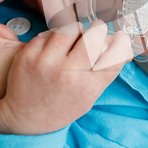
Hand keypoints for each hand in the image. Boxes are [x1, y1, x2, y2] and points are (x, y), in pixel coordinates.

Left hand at [0, 20, 131, 134]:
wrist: (25, 118)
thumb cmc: (63, 106)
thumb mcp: (89, 96)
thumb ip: (104, 71)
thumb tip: (118, 41)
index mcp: (88, 88)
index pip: (115, 57)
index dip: (122, 43)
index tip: (121, 36)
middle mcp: (68, 75)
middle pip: (94, 37)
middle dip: (98, 30)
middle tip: (96, 30)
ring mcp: (45, 63)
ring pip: (70, 28)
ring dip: (76, 30)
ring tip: (75, 37)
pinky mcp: (27, 55)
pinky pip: (49, 33)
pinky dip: (55, 36)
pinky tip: (54, 46)